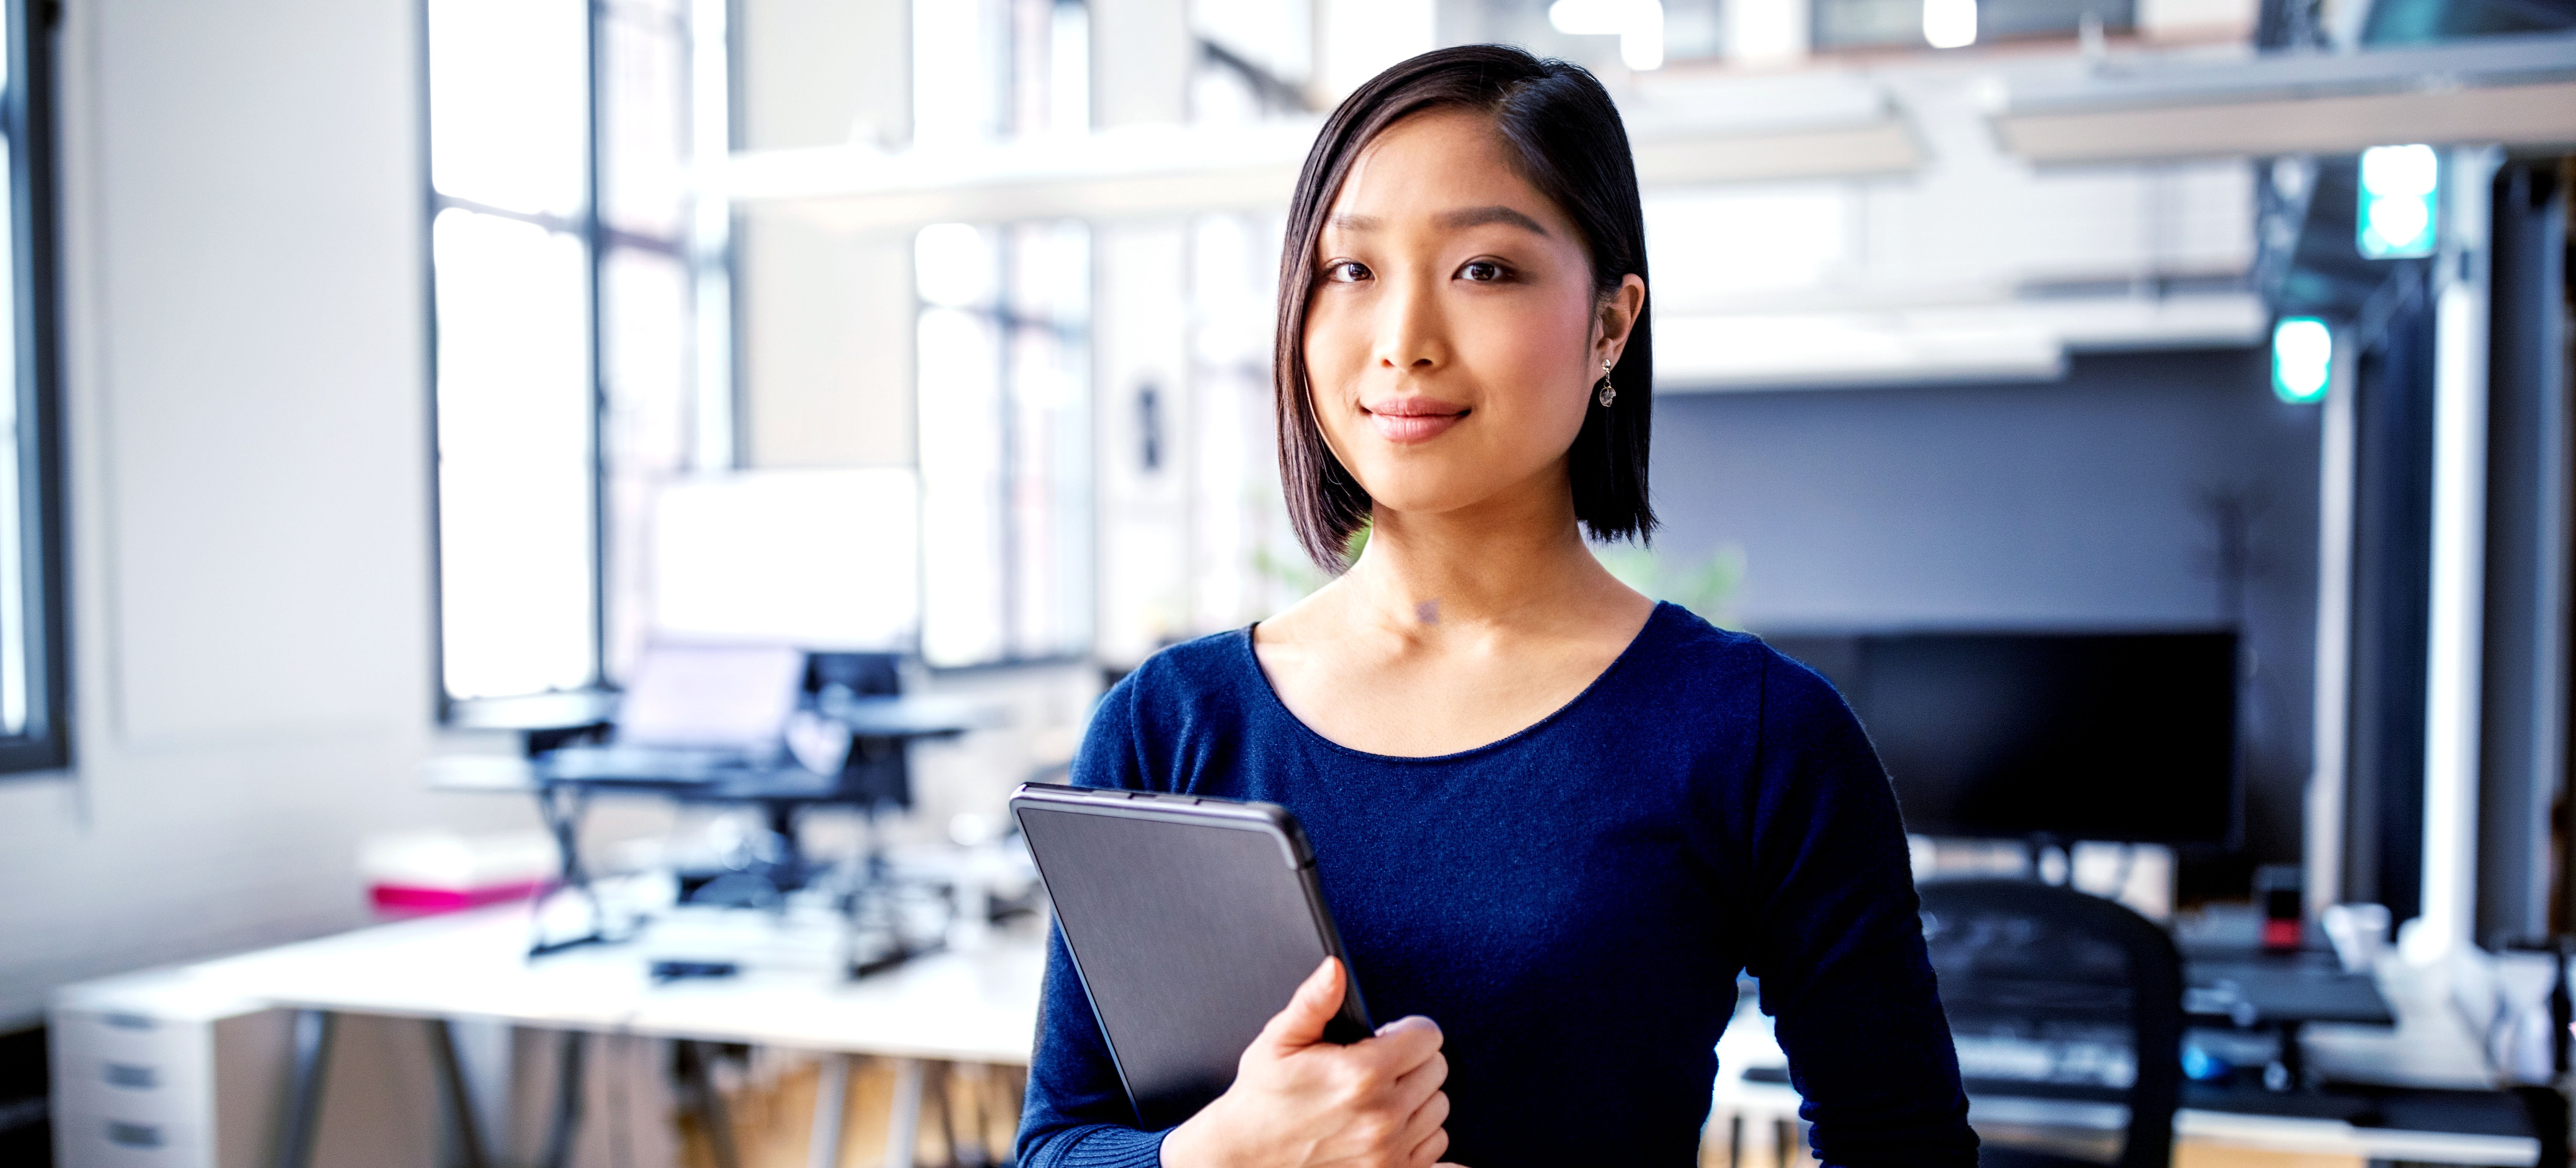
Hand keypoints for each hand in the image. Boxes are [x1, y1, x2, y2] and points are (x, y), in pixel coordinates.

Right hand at [1159, 957, 1462, 1167]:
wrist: (1245, 1157)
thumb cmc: (1262, 1098)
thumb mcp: (1279, 1041)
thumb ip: (1314, 1001)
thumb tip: (1335, 968)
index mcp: (1360, 1075)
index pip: (1428, 1037)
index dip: (1406, 1031)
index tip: (1385, 1038)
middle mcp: (1382, 1116)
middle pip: (1437, 1070)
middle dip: (1411, 1062)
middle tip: (1377, 1068)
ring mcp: (1389, 1151)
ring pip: (1439, 1108)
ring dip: (1416, 1099)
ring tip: (1379, 1098)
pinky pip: (1438, 1147)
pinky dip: (1421, 1137)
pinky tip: (1394, 1128)